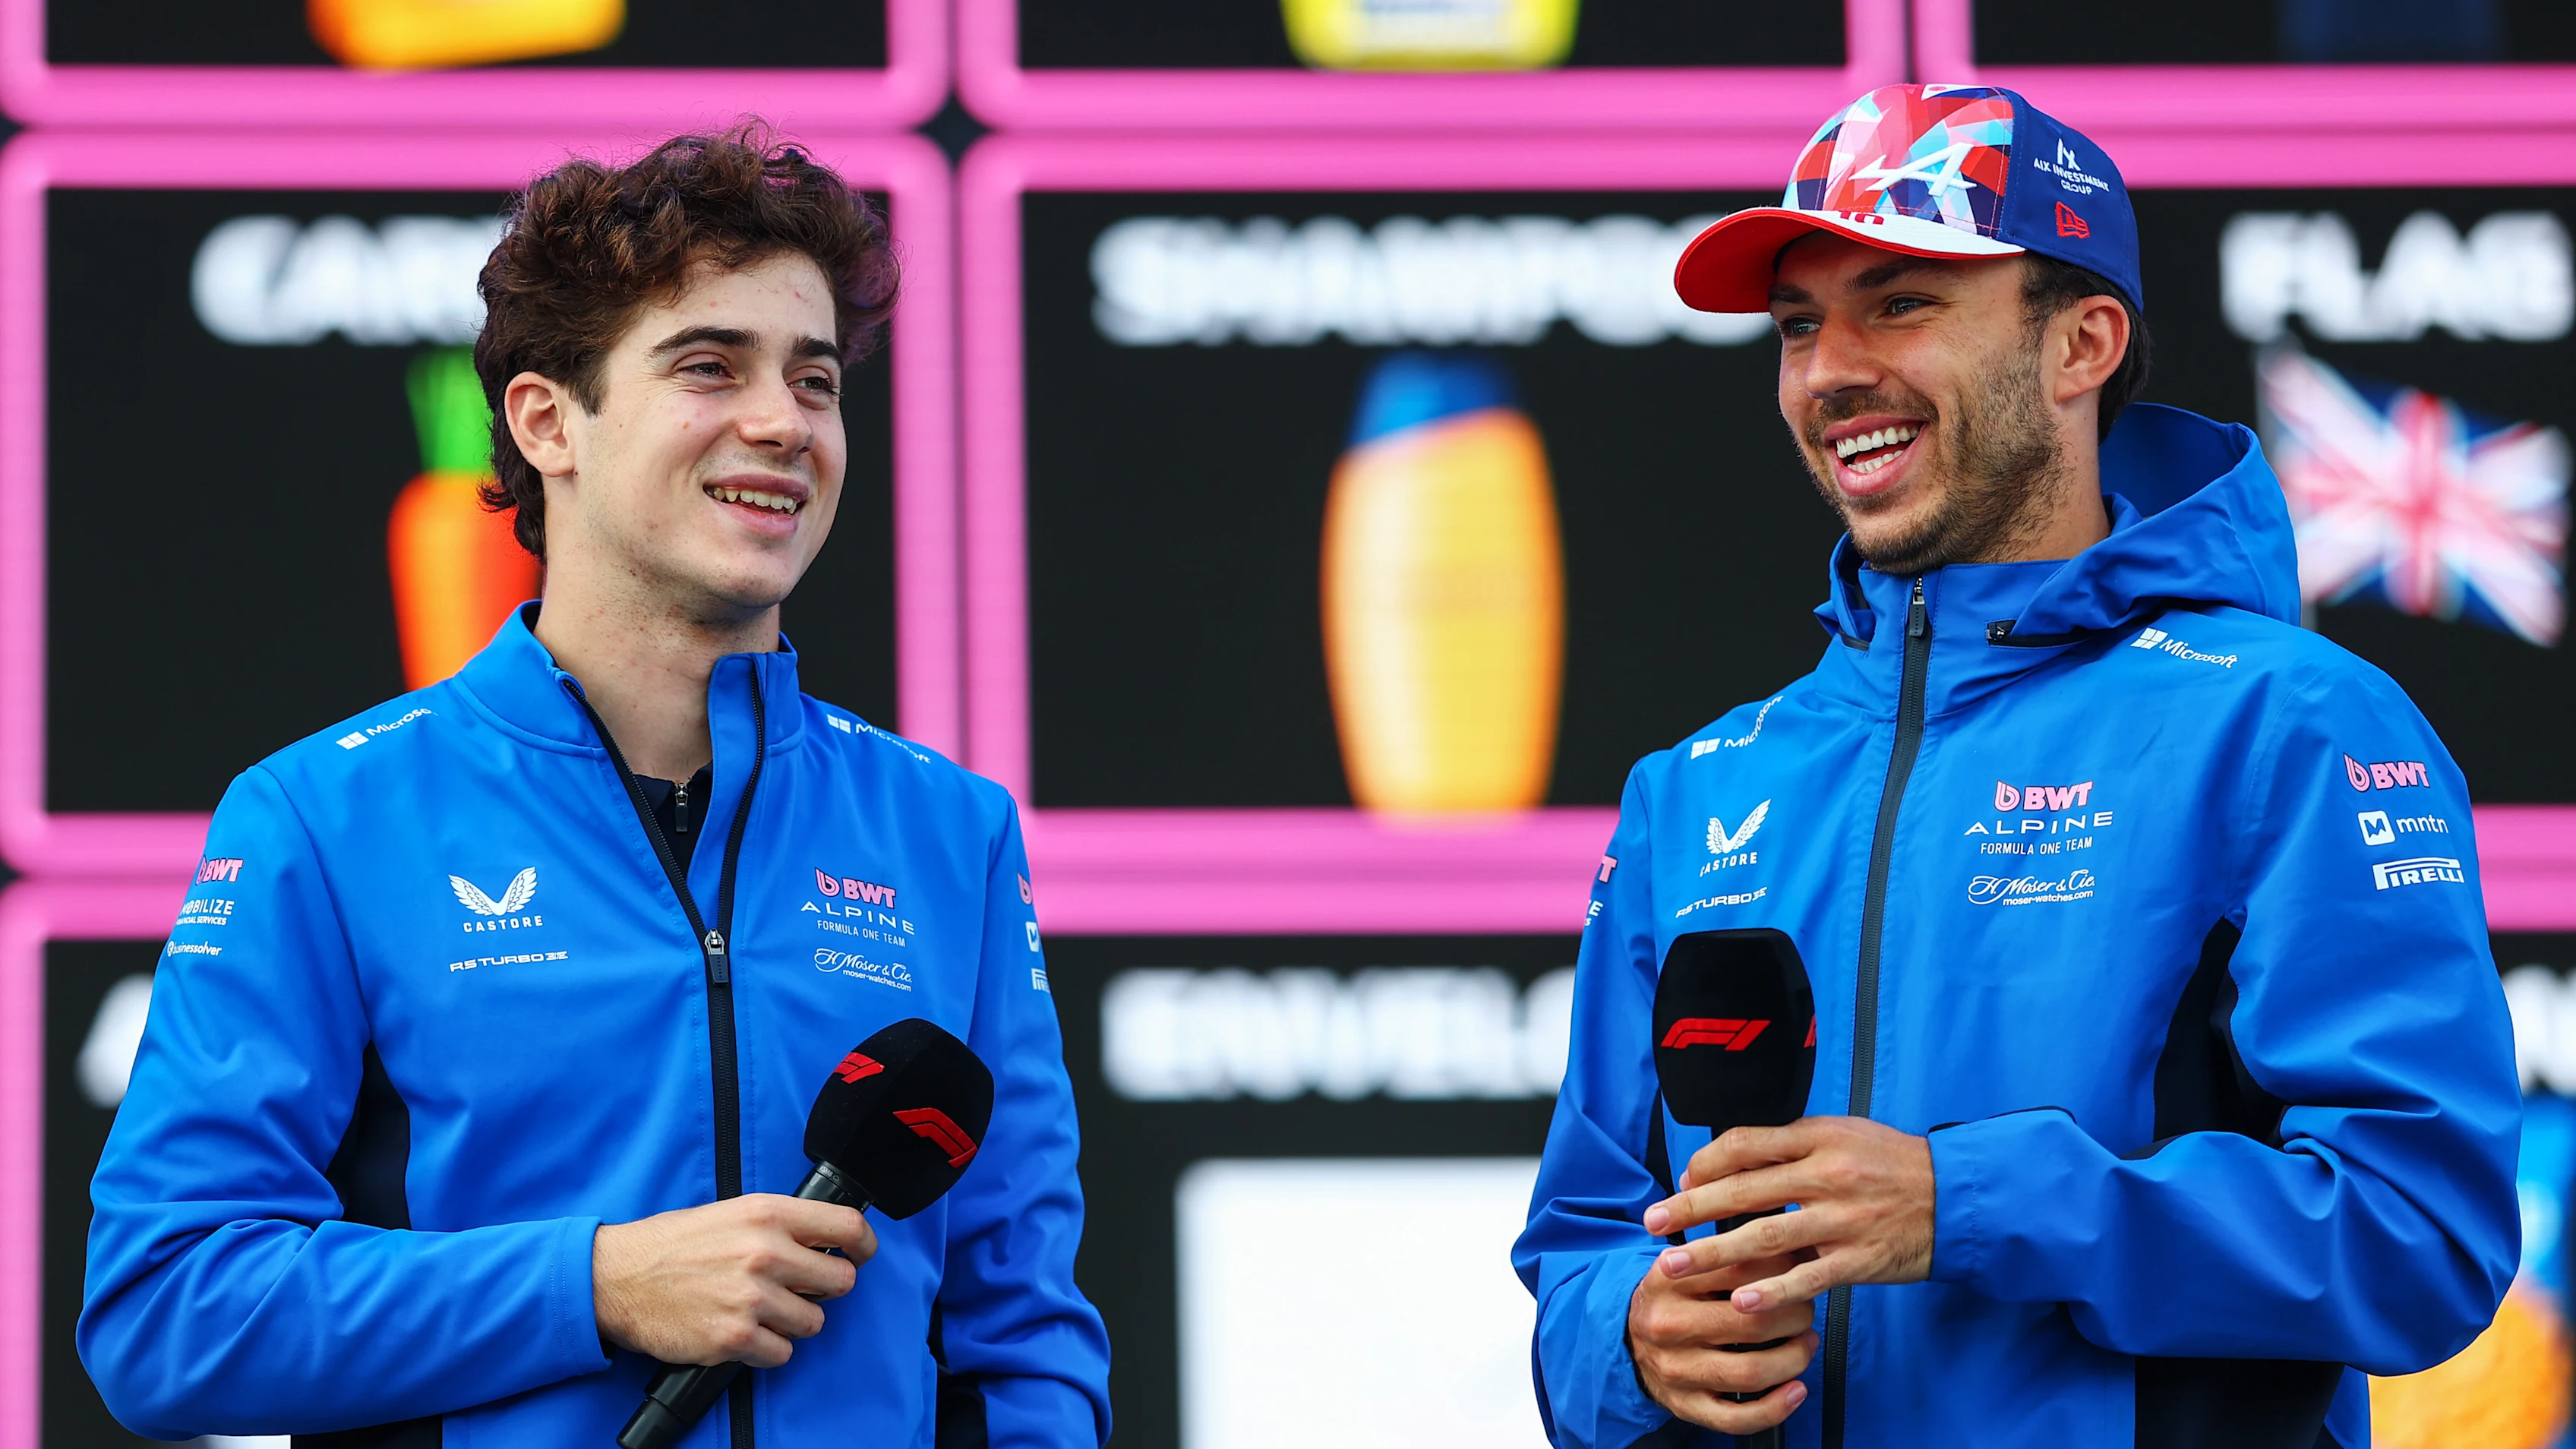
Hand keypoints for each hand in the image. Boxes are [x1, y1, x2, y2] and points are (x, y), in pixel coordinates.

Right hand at [593, 1194, 877, 1366]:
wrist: (617, 1277)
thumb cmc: (671, 1244)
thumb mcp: (731, 1213)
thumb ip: (779, 1224)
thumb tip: (822, 1240)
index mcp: (767, 1215)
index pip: (846, 1227)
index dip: (862, 1245)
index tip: (859, 1255)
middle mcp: (766, 1253)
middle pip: (840, 1281)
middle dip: (824, 1290)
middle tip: (798, 1290)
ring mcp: (751, 1298)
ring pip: (813, 1322)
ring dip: (793, 1322)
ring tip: (759, 1310)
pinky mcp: (733, 1338)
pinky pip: (782, 1354)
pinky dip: (767, 1349)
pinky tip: (744, 1333)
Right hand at [1627, 1250, 1816, 1433]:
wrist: (1625, 1339)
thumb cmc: (1671, 1300)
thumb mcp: (1683, 1263)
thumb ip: (1724, 1251)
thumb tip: (1783, 1240)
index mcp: (1669, 1281)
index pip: (1741, 1272)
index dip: (1783, 1273)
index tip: (1798, 1273)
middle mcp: (1669, 1325)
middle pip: (1753, 1324)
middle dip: (1796, 1318)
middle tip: (1805, 1312)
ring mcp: (1676, 1369)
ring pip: (1751, 1372)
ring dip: (1794, 1360)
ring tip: (1804, 1345)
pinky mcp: (1684, 1404)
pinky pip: (1737, 1418)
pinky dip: (1776, 1408)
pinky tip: (1795, 1391)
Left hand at [1642, 1116, 1933, 1315]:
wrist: (1958, 1197)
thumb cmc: (1894, 1164)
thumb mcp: (1844, 1134)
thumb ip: (1794, 1144)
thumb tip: (1734, 1157)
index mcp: (1817, 1138)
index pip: (1744, 1144)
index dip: (1705, 1163)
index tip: (1682, 1180)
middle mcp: (1826, 1174)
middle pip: (1742, 1190)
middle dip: (1690, 1207)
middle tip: (1653, 1223)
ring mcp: (1841, 1219)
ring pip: (1764, 1236)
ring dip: (1712, 1252)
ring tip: (1673, 1265)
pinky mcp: (1858, 1258)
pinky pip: (1807, 1278)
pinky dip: (1771, 1291)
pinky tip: (1739, 1302)